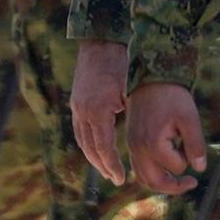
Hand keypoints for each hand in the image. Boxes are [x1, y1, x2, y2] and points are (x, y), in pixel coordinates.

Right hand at [71, 40, 131, 182]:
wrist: (100, 41)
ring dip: (94, 157)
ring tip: (107, 169)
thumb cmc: (120, 61)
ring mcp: (77, 107)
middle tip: (115, 178)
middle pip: (90, 148)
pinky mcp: (76, 102)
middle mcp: (83, 111)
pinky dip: (88, 143)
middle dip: (102, 166)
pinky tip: (98, 149)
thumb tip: (143, 133)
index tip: (121, 178)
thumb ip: (132, 111)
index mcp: (98, 110)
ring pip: (82, 141)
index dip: (112, 165)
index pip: (103, 147)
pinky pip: (80, 130)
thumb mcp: (130, 87)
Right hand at [123, 81, 206, 194]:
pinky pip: (138, 167)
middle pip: (154, 182)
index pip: (176, 167)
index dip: (188, 160)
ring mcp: (132, 147)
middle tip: (192, 183)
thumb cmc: (171, 96)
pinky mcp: (130, 142)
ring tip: (179, 179)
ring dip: (162, 182)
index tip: (193, 146)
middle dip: (174, 186)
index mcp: (153, 144)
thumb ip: (195, 144)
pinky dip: (152, 172)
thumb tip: (200, 169)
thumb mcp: (189, 118)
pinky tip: (165, 165)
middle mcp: (138, 149)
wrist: (150, 79)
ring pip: (144, 178)